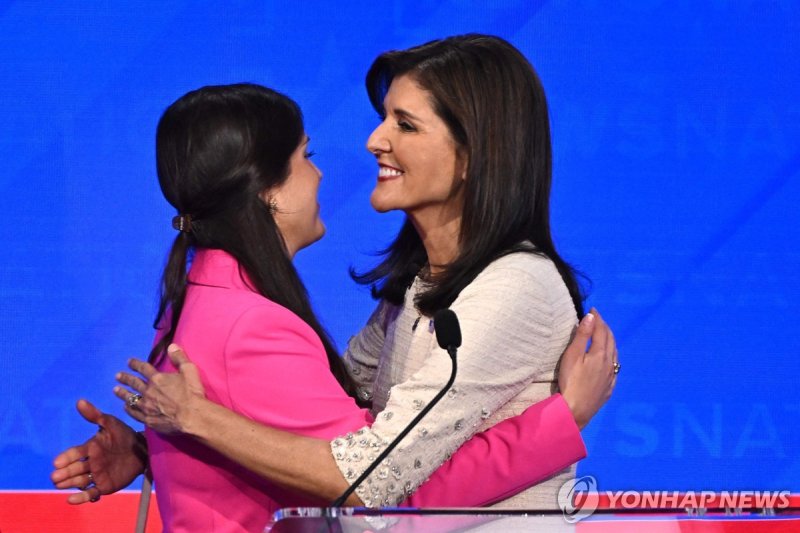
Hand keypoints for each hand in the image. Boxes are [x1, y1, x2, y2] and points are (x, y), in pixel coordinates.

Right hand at [50, 399, 146, 503]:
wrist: (143, 449)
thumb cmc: (125, 435)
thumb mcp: (111, 423)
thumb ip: (95, 415)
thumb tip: (80, 401)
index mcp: (90, 448)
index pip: (75, 453)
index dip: (66, 458)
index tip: (57, 462)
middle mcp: (90, 463)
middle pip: (74, 469)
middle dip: (64, 473)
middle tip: (55, 476)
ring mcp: (97, 475)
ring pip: (79, 481)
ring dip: (69, 483)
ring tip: (60, 485)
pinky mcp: (105, 486)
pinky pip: (91, 494)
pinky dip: (81, 498)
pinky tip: (71, 500)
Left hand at [115, 344, 205, 434]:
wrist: (191, 415)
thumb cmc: (192, 392)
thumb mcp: (189, 370)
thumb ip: (179, 357)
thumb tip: (171, 346)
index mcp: (158, 379)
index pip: (143, 368)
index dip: (135, 364)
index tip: (129, 362)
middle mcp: (149, 391)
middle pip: (133, 383)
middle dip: (125, 378)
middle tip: (117, 376)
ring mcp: (146, 406)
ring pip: (130, 398)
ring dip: (122, 393)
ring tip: (115, 390)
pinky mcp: (148, 419)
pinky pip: (134, 413)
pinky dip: (128, 409)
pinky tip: (125, 407)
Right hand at [558, 309, 617, 428]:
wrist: (576, 410)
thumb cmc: (571, 381)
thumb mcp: (572, 356)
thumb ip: (582, 336)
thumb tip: (591, 317)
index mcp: (600, 353)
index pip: (601, 330)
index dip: (597, 318)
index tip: (593, 309)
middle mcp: (609, 363)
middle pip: (610, 340)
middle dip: (604, 327)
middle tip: (597, 319)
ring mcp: (611, 376)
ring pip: (615, 353)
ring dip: (610, 340)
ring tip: (604, 334)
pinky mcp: (610, 387)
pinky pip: (615, 366)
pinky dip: (612, 355)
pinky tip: (609, 359)